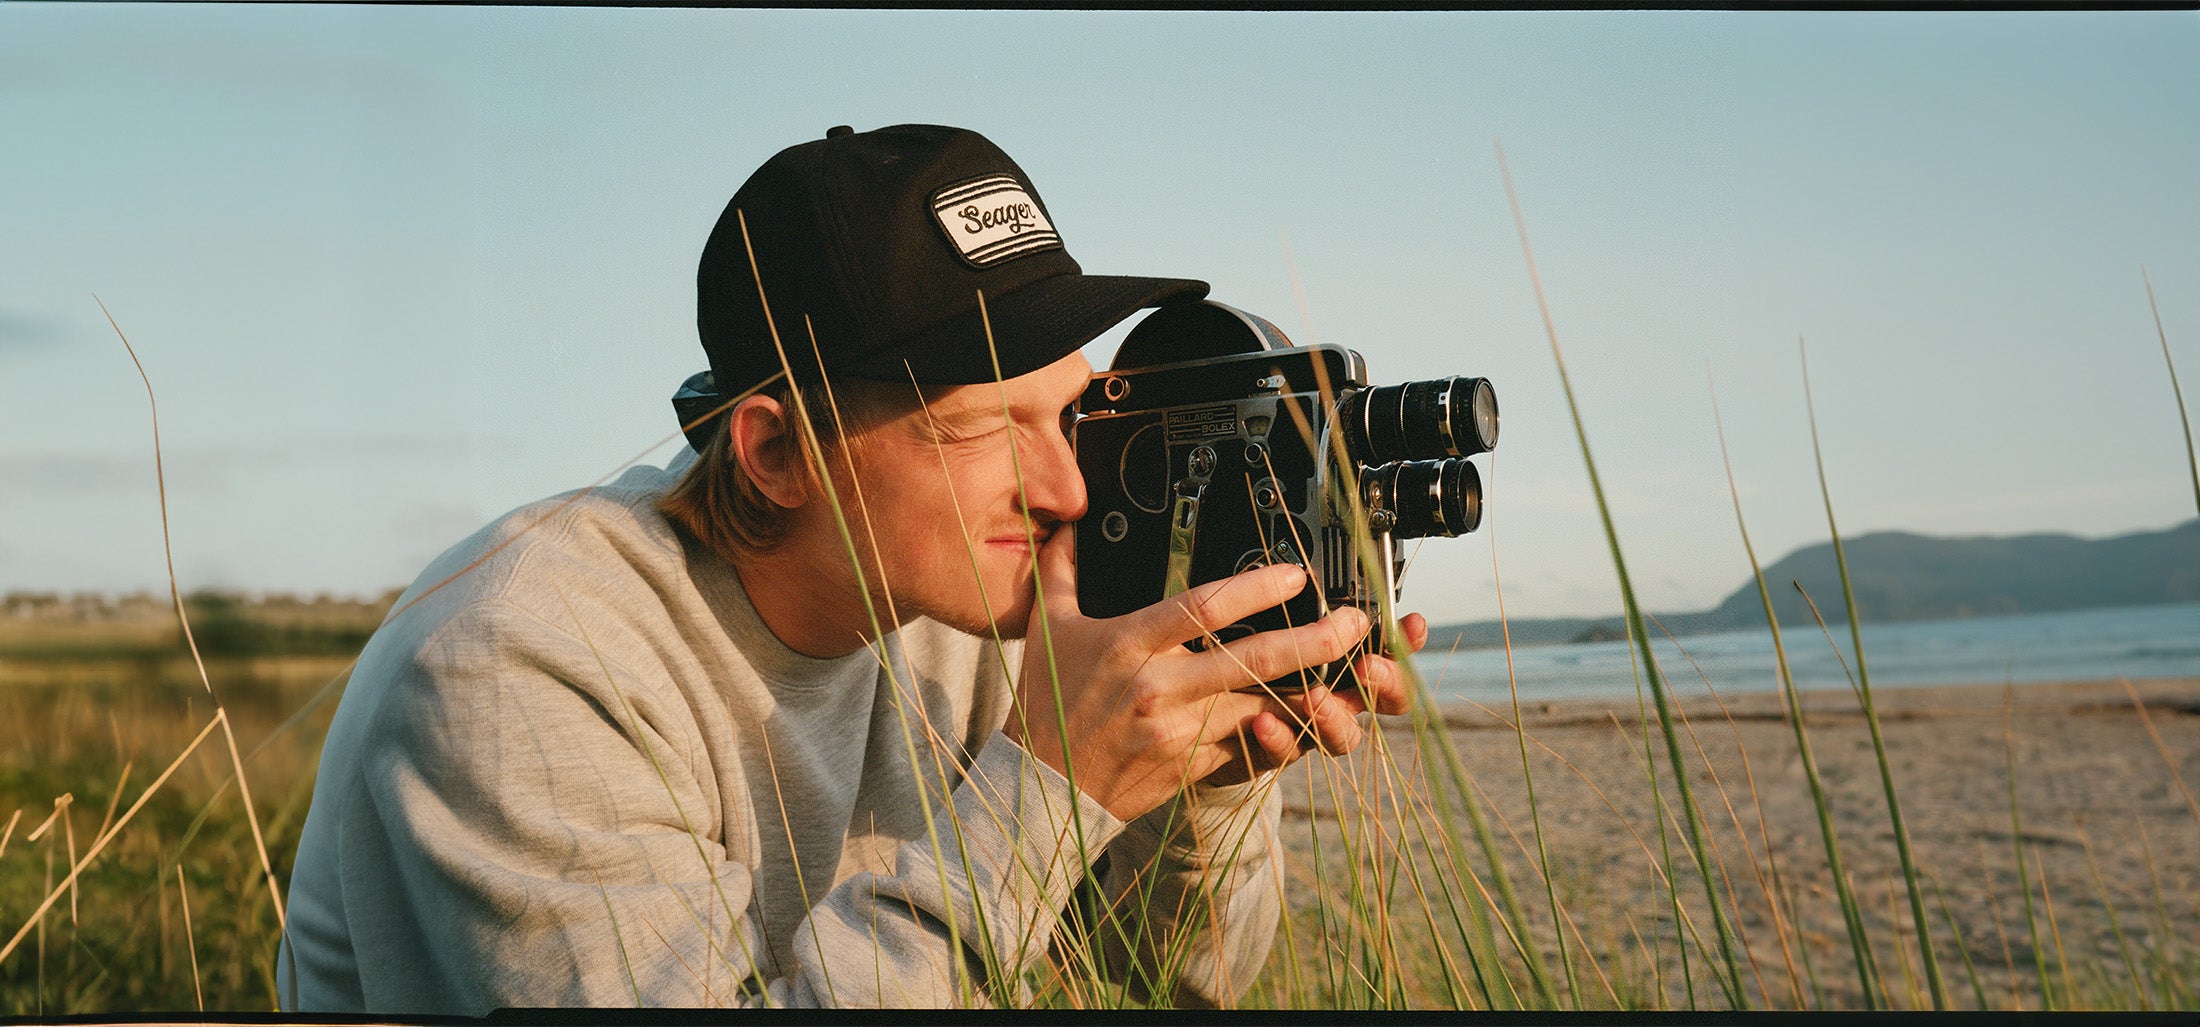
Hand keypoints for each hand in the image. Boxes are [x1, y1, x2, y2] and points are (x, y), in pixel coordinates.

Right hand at [1005, 523, 1415, 820]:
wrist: (1043, 788)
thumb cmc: (1048, 705)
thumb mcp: (1047, 629)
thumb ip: (1063, 572)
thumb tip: (1068, 526)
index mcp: (1129, 644)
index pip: (1203, 609)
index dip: (1255, 589)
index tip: (1295, 575)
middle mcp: (1160, 687)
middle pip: (1252, 660)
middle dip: (1313, 641)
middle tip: (1354, 624)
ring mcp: (1180, 732)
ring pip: (1262, 707)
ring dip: (1311, 690)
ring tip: (1354, 671)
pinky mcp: (1192, 767)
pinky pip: (1251, 747)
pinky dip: (1285, 732)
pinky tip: (1318, 715)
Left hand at [1198, 611, 1425, 787]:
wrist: (1189, 713)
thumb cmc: (1228, 657)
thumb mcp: (1254, 624)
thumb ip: (1284, 611)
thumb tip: (1297, 573)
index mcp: (1336, 660)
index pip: (1386, 650)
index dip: (1406, 639)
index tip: (1412, 623)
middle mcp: (1331, 695)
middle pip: (1383, 698)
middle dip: (1385, 682)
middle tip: (1368, 667)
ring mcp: (1306, 726)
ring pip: (1343, 734)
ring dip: (1333, 715)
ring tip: (1312, 698)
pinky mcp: (1274, 752)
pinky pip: (1288, 752)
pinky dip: (1281, 737)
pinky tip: (1263, 722)